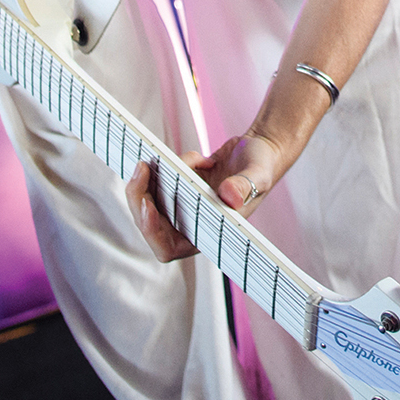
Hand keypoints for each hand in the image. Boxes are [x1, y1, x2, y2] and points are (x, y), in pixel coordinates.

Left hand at [124, 133, 281, 262]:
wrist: (258, 151)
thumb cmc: (261, 169)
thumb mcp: (258, 176)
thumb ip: (245, 187)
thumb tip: (228, 195)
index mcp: (207, 235)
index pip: (167, 248)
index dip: (151, 232)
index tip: (148, 206)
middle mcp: (191, 223)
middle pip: (148, 224)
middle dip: (138, 197)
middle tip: (142, 168)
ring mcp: (182, 205)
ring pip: (147, 201)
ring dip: (147, 179)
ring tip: (165, 158)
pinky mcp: (178, 186)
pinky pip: (158, 180)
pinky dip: (170, 164)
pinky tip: (200, 158)